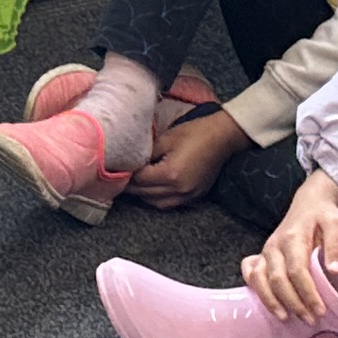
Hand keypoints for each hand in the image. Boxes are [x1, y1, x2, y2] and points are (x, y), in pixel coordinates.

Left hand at [125, 107, 254, 208]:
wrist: (223, 137)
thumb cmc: (194, 133)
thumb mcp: (165, 139)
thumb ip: (146, 153)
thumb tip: (130, 162)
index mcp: (170, 174)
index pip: (139, 180)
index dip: (125, 175)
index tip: (115, 171)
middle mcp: (179, 189)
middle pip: (145, 194)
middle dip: (131, 187)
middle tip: (119, 179)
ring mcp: (188, 195)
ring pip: (157, 203)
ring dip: (143, 195)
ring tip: (134, 184)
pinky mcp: (195, 196)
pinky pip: (171, 203)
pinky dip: (158, 198)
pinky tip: (152, 188)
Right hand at [242, 173, 337, 319]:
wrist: (310, 203)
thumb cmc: (323, 216)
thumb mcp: (336, 224)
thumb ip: (336, 247)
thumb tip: (337, 272)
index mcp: (293, 238)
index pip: (297, 271)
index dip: (307, 293)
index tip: (320, 311)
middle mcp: (274, 246)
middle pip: (277, 279)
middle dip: (293, 303)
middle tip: (310, 320)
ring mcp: (265, 251)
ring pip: (259, 279)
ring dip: (271, 301)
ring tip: (286, 318)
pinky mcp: (261, 255)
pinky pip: (249, 272)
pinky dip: (255, 288)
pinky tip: (268, 302)